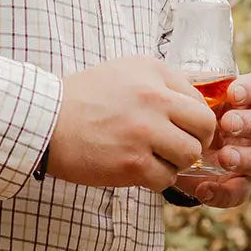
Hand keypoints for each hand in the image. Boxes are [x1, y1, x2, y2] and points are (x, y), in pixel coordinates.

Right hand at [46, 55, 216, 191]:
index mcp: (152, 72)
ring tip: (154, 157)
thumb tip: (193, 105)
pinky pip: (167, 178)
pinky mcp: (133, 163)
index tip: (182, 129)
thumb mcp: (124, 72)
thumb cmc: (84, 98)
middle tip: (178, 146)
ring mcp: (144, 131)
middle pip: (204, 126)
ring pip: (190, 155)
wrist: (46, 121)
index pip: (199, 99)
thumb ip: (160, 84)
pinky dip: (156, 178)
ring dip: (175, 161)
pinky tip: (137, 169)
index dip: (194, 120)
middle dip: (195, 140)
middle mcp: (153, 98)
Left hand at [172, 70, 250, 208]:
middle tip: (228, 124)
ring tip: (224, 157)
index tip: (233, 93)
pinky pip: (242, 192)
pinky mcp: (244, 183)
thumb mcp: (188, 95)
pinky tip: (203, 190)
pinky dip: (224, 193)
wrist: (180, 140)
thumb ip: (189, 89)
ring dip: (247, 158)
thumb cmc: (190, 107)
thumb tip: (176, 86)